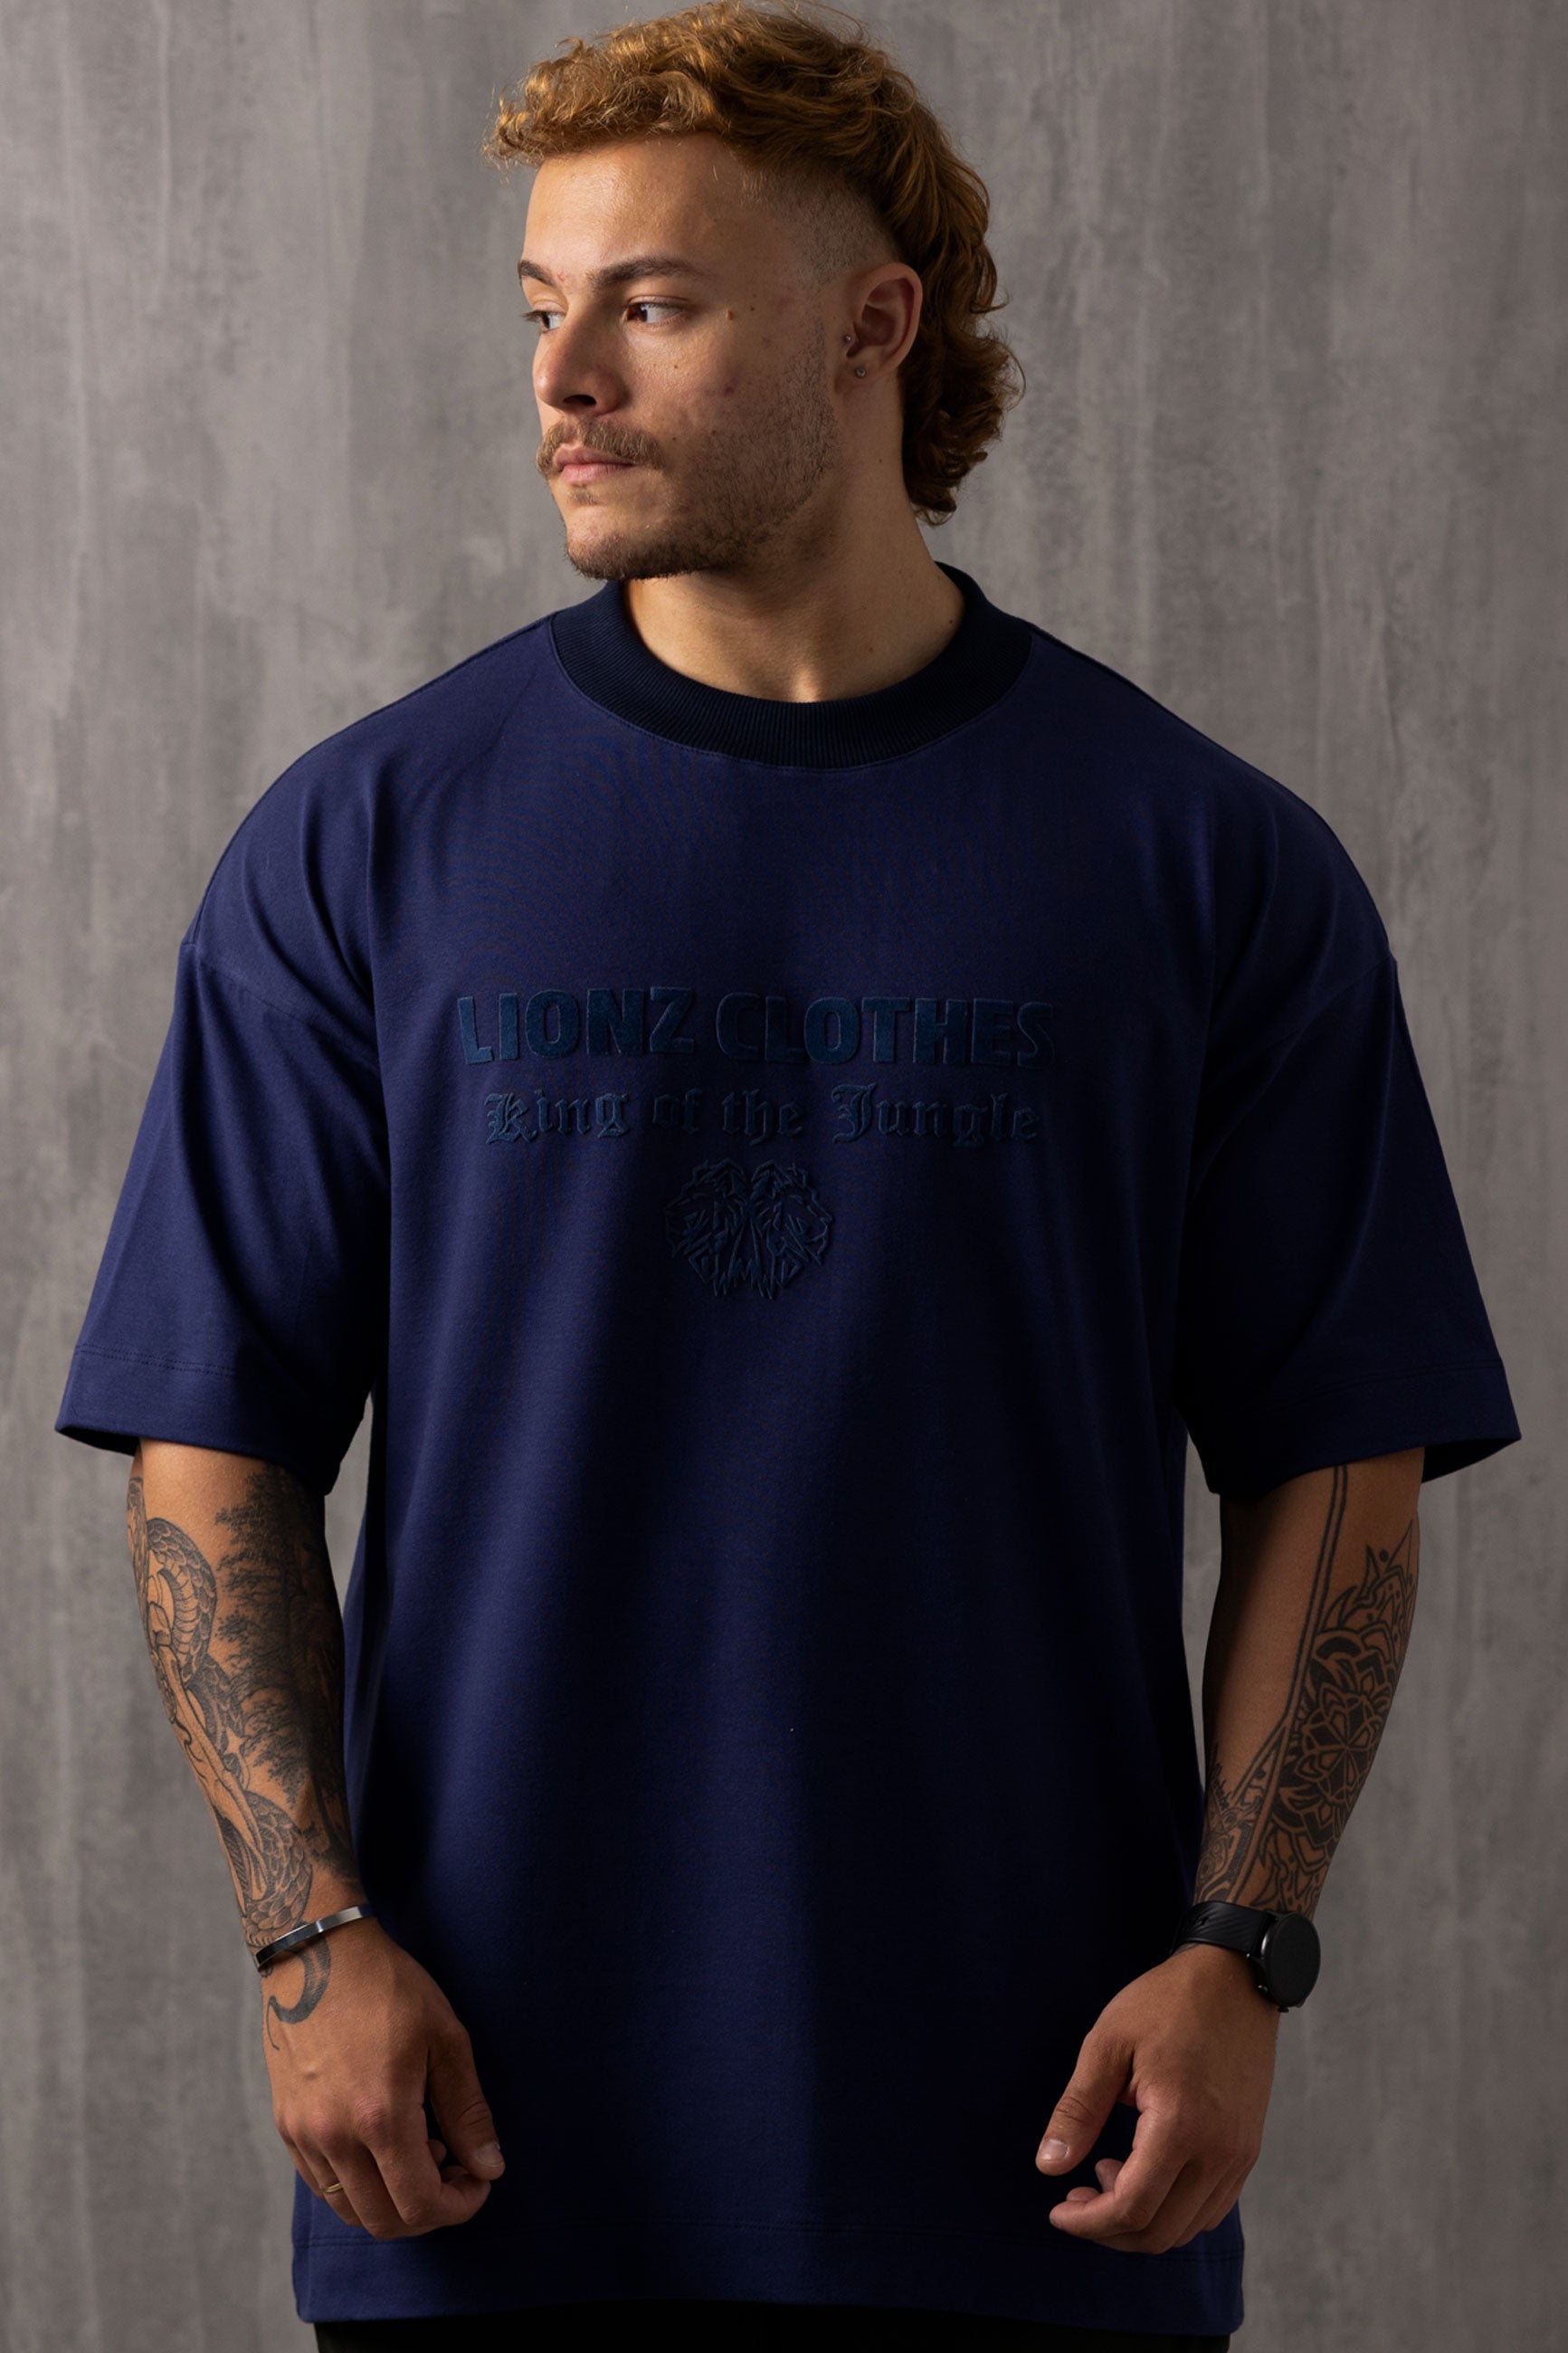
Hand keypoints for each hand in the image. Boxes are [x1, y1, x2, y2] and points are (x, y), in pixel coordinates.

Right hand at [261, 1916, 505, 2237]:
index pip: (420, 2205)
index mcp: (380, 2117)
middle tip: (452, 2165)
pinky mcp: (286, 2126)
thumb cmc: (389, 1988)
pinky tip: (380, 2138)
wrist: (317, 1953)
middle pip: (383, 2221)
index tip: (478, 2180)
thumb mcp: (445, 2039)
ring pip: (350, 2210)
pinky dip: (359, 2183)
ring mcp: (303, 2135)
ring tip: (417, 2143)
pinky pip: (323, 2185)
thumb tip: (490, 2168)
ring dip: (392, 2197)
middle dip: (429, 2209)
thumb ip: (468, 2112)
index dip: (459, 2206)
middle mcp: (334, 2138)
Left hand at [1033, 1942, 1278, 2251]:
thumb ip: (1078, 2110)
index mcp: (1179, 2125)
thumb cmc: (1167, 2003)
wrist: (1235, 1977)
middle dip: (1110, 2229)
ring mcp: (1239, 2155)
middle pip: (1160, 2232)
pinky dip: (1173, 2208)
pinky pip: (1211, 2208)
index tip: (1058, 2210)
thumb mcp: (1108, 2044)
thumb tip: (1048, 2167)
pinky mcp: (1248, 2149)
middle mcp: (1218, 2152)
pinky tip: (1145, 2170)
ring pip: (1187, 2228)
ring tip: (1109, 2171)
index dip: (1088, 2223)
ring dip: (1142, 2220)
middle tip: (1078, 2195)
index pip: (1131, 2208)